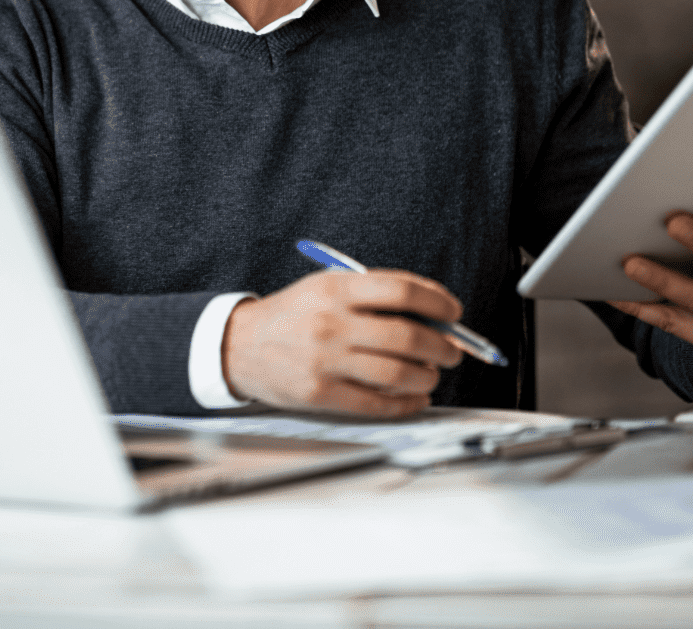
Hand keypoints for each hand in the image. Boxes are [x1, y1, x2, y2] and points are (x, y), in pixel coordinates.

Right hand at [222, 269, 464, 416]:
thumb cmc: (291, 315)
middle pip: (408, 336)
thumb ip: (374, 296)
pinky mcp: (320, 393)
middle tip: (452, 351)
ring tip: (430, 374)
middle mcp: (331, 323)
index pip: (402, 292)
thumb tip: (433, 316)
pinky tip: (414, 398)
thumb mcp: (325, 288)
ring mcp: (325, 360)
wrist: (239, 345)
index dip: (439, 302)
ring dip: (427, 377)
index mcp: (336, 289)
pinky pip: (377, 404)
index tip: (453, 313)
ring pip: (398, 374)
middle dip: (443, 347)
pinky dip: (407, 404)